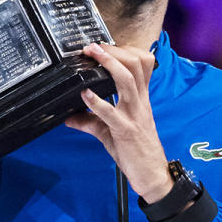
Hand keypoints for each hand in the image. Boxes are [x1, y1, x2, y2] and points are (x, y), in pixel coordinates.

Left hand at [64, 43, 173, 202]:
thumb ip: (91, 121)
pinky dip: (97, 102)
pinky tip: (85, 93)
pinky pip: (111, 113)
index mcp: (141, 99)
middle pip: (135, 66)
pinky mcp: (125, 131)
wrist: (152, 175)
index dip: (126, 50)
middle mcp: (140, 103)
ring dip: (110, 65)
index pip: (142, 65)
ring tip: (93, 55)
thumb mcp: (112, 131)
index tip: (106, 45)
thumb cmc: (136, 151)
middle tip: (94, 46)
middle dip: (115, 52)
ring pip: (128, 81)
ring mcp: (133, 115)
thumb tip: (69, 116)